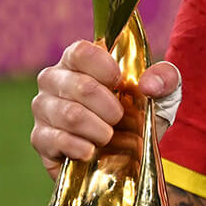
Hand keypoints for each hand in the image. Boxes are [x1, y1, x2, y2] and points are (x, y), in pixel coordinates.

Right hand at [31, 39, 180, 180]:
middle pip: (79, 86)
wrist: (130, 153)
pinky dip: (80, 148)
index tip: (120, 83)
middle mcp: (54, 80)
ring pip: (70, 115)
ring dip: (99, 130)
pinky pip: (55, 140)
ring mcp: (44, 108)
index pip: (81, 52)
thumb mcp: (163, 94)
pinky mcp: (40, 138)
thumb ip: (165, 78)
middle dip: (110, 108)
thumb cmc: (140, 113)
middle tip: (119, 118)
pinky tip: (92, 151)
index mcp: (79, 61)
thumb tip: (148, 85)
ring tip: (108, 136)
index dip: (104, 68)